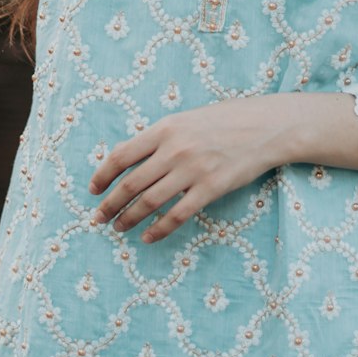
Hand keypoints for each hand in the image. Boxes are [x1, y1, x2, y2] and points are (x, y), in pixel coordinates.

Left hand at [88, 97, 292, 242]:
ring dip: (129, 218)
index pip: (121, 155)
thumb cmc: (223, 121)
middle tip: (98, 218)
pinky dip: (159, 229)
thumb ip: (157, 138)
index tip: (92, 190)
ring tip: (118, 228)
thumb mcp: (185, 120)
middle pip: (131, 183)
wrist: (265, 127)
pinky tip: (148, 236)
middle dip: (109, 204)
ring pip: (150, 202)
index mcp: (164, 128)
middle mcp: (174, 149)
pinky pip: (177, 215)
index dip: (102, 175)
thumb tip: (124, 156)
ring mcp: (193, 170)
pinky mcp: (211, 188)